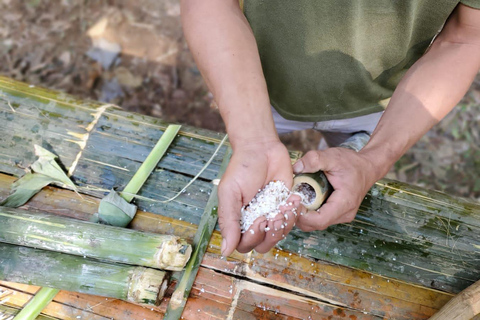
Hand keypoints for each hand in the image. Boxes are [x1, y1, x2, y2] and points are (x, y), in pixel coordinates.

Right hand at [218, 138, 299, 255]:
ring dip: (284, 223)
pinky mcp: (286, 206)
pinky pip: (292, 221)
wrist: (261, 148)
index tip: (258, 218)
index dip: (253, 237)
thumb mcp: (229, 193)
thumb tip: (225, 251)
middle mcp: (254, 221)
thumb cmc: (242, 168)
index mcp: (237, 220)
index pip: (244, 245)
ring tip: (284, 205)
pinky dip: (294, 213)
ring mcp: (271, 215)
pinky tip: (292, 198)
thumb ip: (228, 221)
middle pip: (263, 245)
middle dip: (271, 233)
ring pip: (279, 236)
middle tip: (272, 214)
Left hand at [293, 147, 379, 231]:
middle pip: (314, 225)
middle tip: (287, 199)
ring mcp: (341, 216)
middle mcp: (344, 214)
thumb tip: (296, 168)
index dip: (301, 214)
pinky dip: (307, 212)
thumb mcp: (332, 156)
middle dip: (298, 215)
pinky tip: (301, 199)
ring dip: (301, 214)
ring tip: (293, 198)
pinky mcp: (336, 214)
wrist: (367, 167)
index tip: (291, 200)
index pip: (319, 220)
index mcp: (345, 203)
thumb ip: (314, 159)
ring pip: (314, 224)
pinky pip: (318, 219)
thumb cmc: (351, 162)